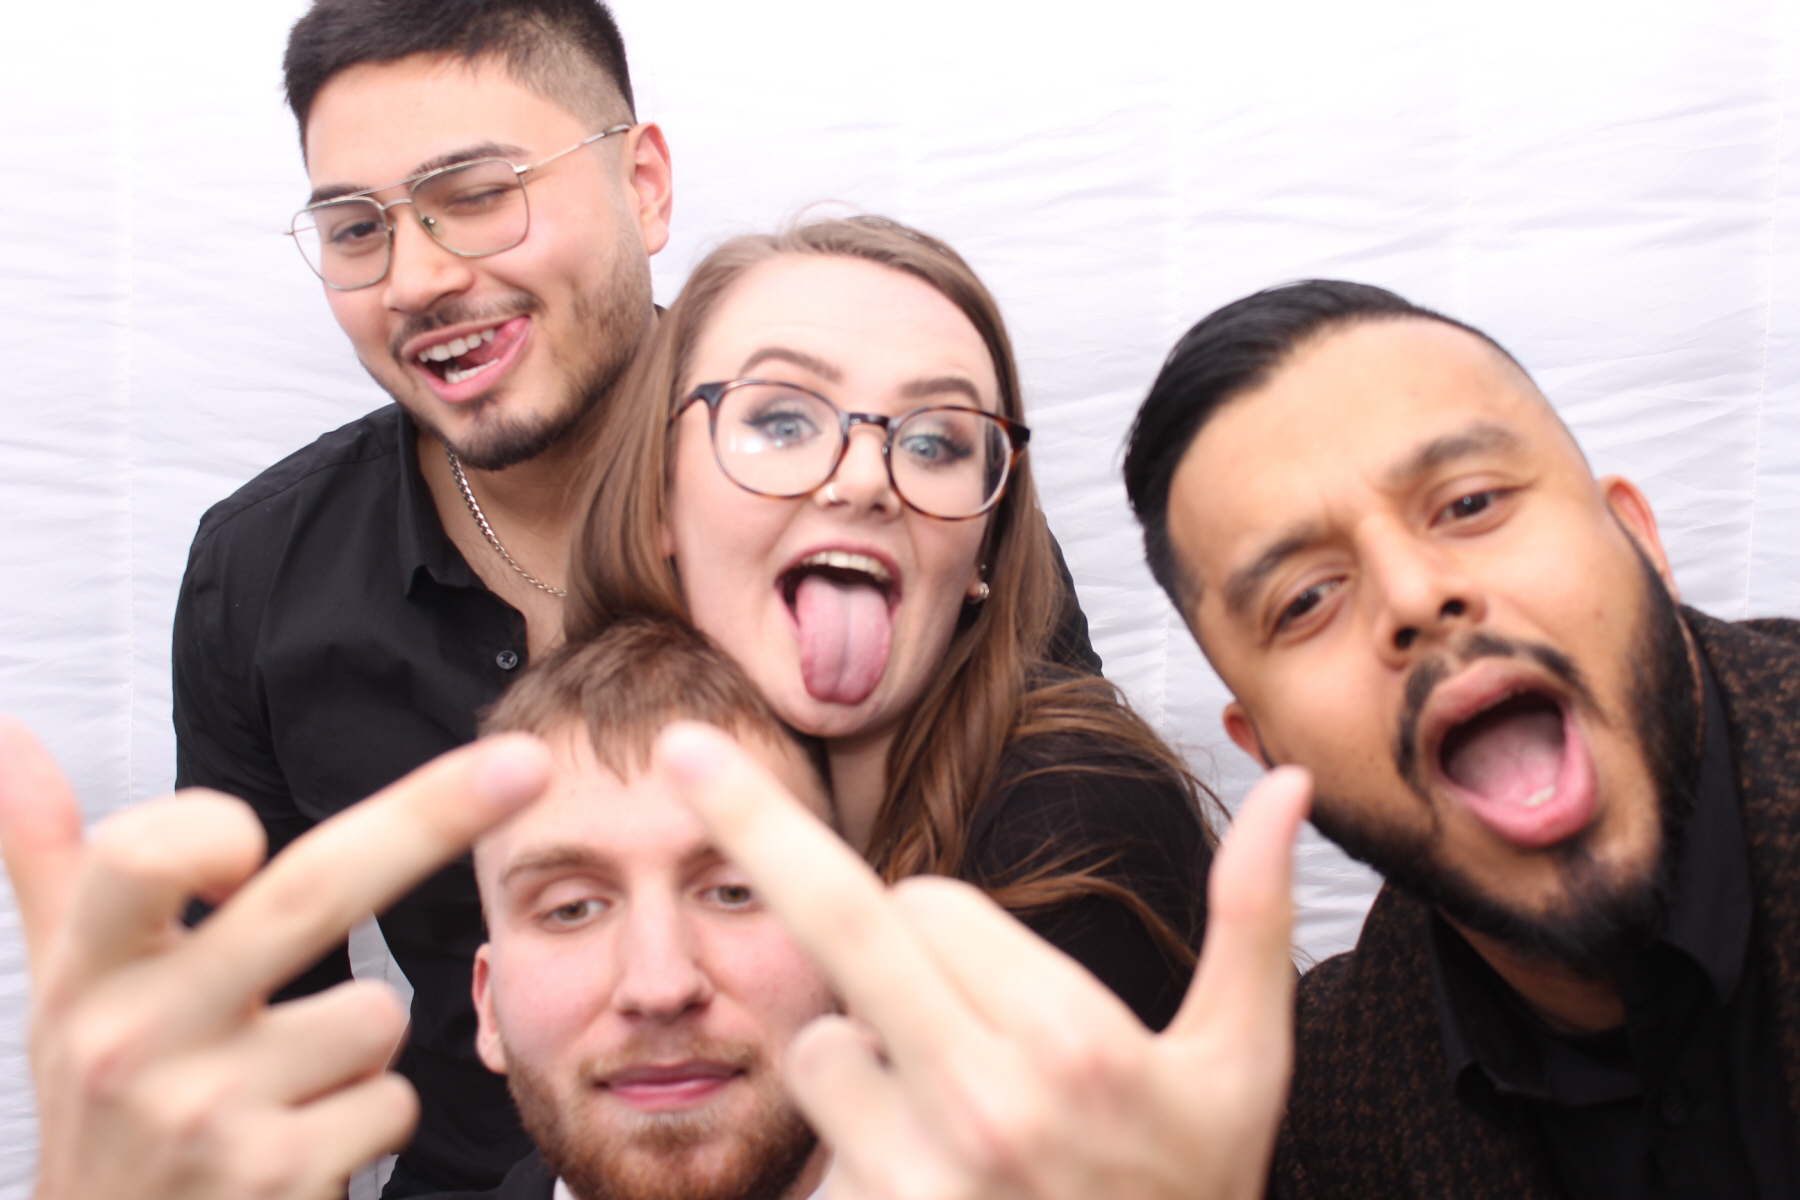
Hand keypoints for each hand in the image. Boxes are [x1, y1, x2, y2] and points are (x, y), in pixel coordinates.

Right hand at [0, 718, 550, 1199]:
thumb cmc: (109, 1103)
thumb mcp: (65, 987)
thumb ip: (51, 857)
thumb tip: (9, 731)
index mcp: (91, 974)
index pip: (142, 860)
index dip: (201, 829)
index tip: (242, 833)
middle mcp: (138, 1039)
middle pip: (313, 893)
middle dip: (432, 816)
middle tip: (526, 762)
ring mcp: (210, 1116)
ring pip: (378, 1013)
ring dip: (360, 1043)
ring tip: (279, 1088)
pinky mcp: (279, 1180)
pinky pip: (394, 1101)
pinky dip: (368, 1117)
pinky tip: (297, 1148)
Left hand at [654, 722, 1308, 1199]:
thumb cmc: (1187, 1195)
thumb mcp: (1242, 1065)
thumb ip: (1254, 916)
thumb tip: (1288, 786)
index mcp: (1075, 1042)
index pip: (933, 901)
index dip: (946, 920)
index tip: (985, 973)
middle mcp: (984, 1102)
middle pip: (843, 926)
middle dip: (771, 843)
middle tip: (684, 752)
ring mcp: (918, 1177)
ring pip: (820, 1043)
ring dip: (857, 1052)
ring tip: (946, 1118)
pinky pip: (816, 1146)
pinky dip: (853, 1142)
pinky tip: (926, 1180)